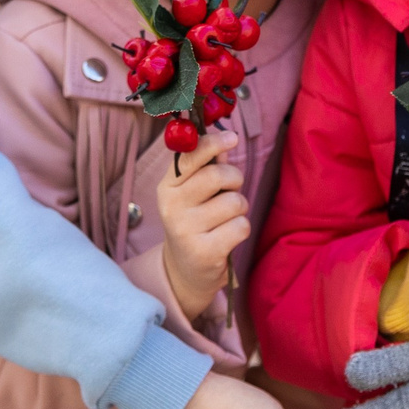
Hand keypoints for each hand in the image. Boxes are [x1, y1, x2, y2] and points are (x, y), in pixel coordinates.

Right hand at [157, 130, 247, 320]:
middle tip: (231, 190)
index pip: (188, 156)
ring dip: (239, 208)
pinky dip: (241, 229)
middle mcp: (171, 207)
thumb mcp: (193, 193)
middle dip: (234, 179)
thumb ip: (207, 167)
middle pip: (217, 175)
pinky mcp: (204, 252)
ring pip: (235, 202)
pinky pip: (241, 226)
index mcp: (167, 187)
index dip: (212, 143)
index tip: (232, 137)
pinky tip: (226, 238)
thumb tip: (226, 139)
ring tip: (225, 219)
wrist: (187, 270)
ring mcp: (185, 231)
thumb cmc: (197, 221)